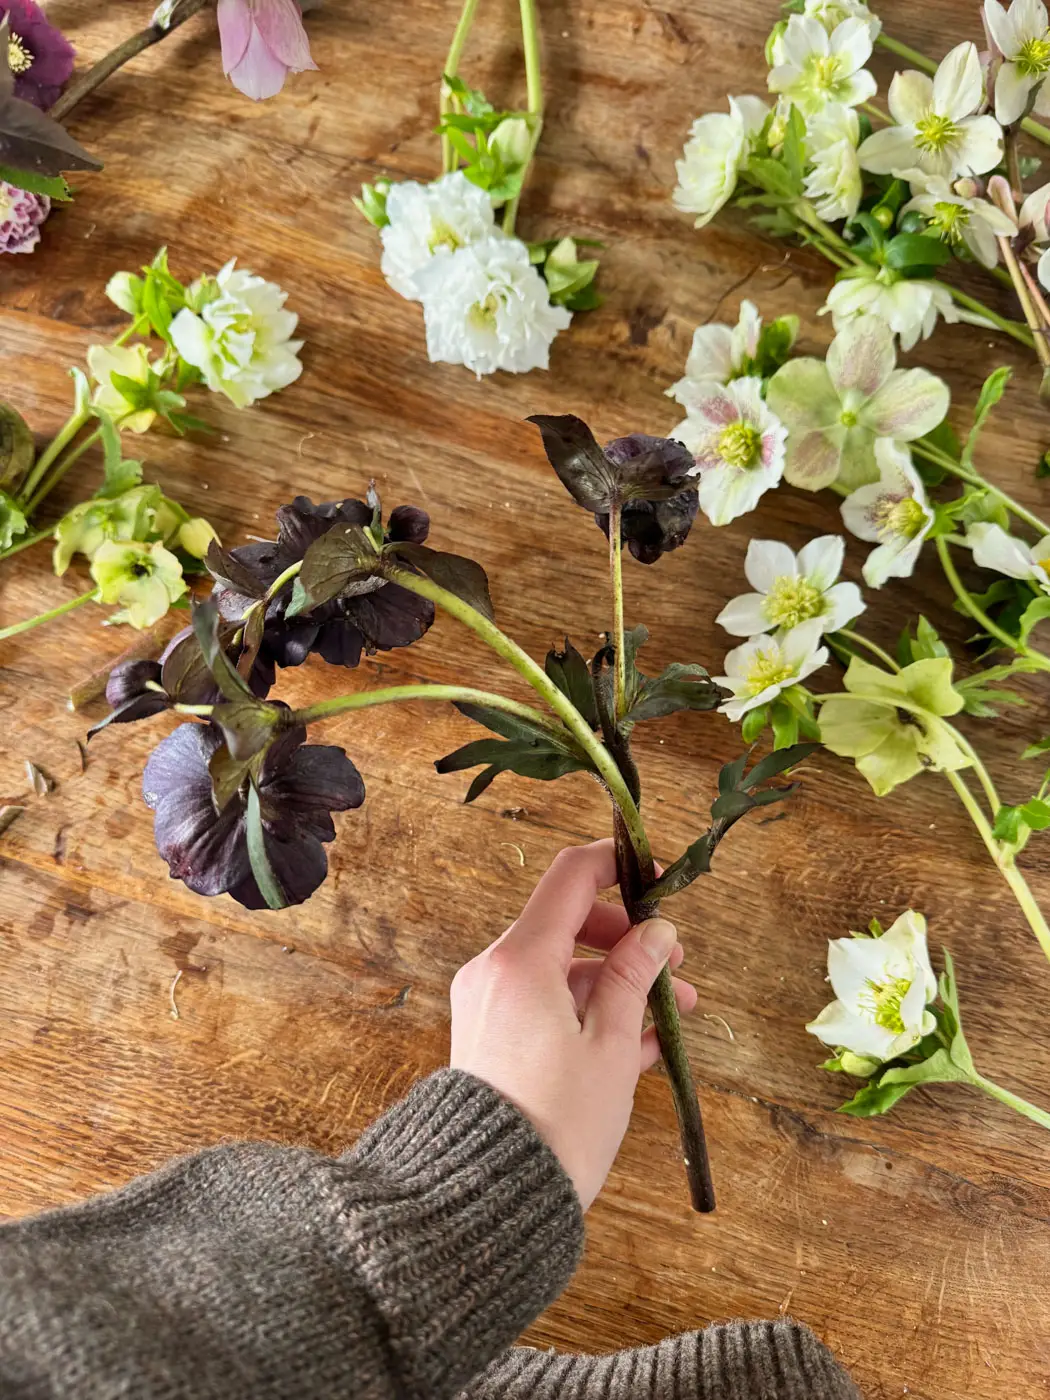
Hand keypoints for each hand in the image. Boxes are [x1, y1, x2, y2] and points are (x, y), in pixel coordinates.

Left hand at [449, 839, 696, 1209]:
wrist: (490, 1199)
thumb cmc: (557, 1123)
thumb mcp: (612, 1045)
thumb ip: (636, 977)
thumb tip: (658, 931)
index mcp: (521, 961)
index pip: (570, 877)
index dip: (618, 865)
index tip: (659, 876)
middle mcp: (496, 972)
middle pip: (569, 924)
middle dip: (629, 938)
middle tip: (678, 964)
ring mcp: (489, 1004)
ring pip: (564, 969)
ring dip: (619, 981)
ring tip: (675, 1012)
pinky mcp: (492, 1038)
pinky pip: (547, 1005)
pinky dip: (591, 1011)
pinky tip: (642, 1042)